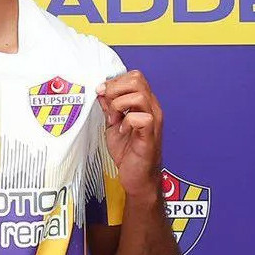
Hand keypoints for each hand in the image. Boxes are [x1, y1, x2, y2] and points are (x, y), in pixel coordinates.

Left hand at [96, 70, 163, 198]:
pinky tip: (122, 130)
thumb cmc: (129, 153)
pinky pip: (143, 118)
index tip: (101, 93)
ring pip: (139, 95)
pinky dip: (127, 122)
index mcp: (143, 104)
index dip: (114, 81)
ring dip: (120, 105)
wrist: (138, 178)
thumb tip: (101, 92)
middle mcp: (151, 108)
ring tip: (115, 119)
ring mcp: (153, 121)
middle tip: (108, 106)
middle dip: (115, 89)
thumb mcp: (113, 125)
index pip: (134, 76)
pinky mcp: (150, 135)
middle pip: (137, 79)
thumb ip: (108, 108)